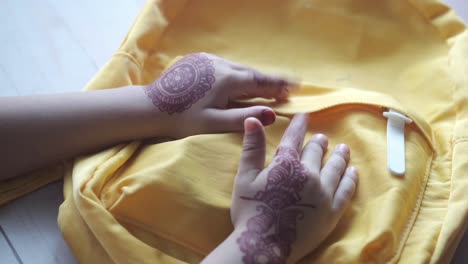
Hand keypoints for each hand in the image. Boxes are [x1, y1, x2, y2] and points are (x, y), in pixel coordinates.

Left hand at [142, 52, 295, 137]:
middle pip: (250, 73)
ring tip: (262, 87)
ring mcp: (207, 60)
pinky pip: (223, 66)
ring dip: (250, 77)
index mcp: (227, 80)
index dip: (278, 84)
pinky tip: (236, 81)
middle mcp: (220, 65)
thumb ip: (243, 118)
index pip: (260, 81)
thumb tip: (271, 114)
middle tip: (283, 89)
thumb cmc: (181, 119)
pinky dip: (235, 73)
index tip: (295, 85)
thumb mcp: (213, 123)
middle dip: (267, 81)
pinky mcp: (196, 61)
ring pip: (237, 68)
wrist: (149, 107)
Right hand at [231, 114, 358, 262]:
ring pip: (335, 168)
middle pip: (316, 152)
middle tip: (322, 138)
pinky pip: (346, 190)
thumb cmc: (249, 211)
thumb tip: (253, 119)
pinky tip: (353, 172)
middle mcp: (308, 174)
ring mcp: (323, 193)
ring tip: (343, 148)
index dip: (299, 126)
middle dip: (319, 142)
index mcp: (286, 164)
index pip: (294, 139)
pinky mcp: (332, 212)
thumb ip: (251, 148)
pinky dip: (350, 179)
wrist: (263, 245)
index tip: (304, 116)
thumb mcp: (244, 177)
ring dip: (339, 156)